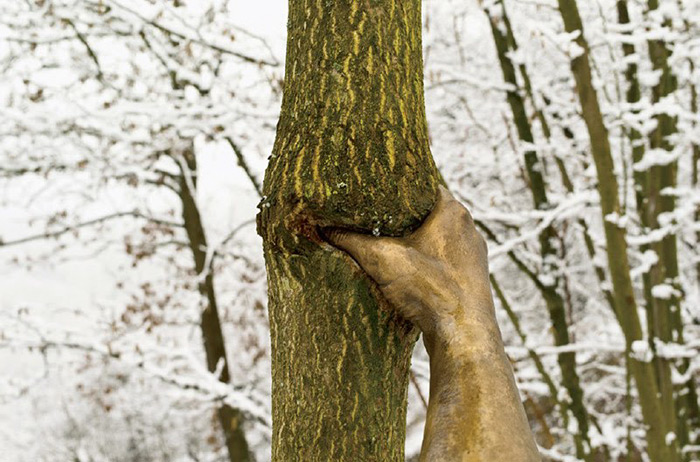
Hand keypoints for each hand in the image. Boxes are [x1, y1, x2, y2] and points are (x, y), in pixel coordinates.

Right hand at [325, 186, 492, 348]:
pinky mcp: (471, 276)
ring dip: (415, 240)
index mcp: (451, 210)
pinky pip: (444, 258)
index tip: (375, 192)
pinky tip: (408, 271)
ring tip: (388, 244)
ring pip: (437, 236)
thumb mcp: (381, 259)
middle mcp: (466, 227)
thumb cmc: (431, 290)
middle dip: (402, 216)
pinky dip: (426, 260)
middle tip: (375, 218)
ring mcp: (472, 252)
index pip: (421, 184)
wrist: (464, 334)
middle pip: (428, 211)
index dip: (396, 187)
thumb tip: (324, 229)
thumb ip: (351, 241)